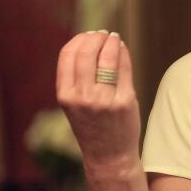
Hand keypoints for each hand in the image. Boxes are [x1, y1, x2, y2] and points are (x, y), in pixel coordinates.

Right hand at [56, 30, 141, 177]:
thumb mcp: (74, 103)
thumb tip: (89, 42)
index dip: (78, 40)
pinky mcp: (125, 101)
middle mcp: (82, 97)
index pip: (67, 55)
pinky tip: (122, 50)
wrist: (109, 155)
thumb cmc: (92, 125)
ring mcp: (104, 100)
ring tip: (114, 38)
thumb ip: (77, 77)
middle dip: (96, 38)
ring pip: (107, 58)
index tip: (87, 35)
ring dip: (112, 42)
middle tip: (104, 34)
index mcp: (65, 95)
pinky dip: (123, 54)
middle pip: (87, 53)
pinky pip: (124, 69)